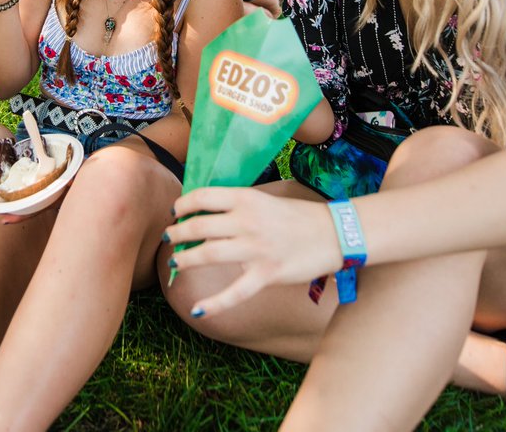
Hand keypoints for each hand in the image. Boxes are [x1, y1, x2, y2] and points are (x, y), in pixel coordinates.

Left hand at [164, 187, 340, 316]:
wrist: (336, 233)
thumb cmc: (299, 217)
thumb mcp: (266, 201)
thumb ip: (239, 206)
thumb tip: (206, 213)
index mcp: (247, 199)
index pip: (203, 197)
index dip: (183, 204)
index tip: (176, 212)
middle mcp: (248, 222)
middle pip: (199, 226)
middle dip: (178, 232)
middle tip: (169, 237)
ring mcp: (257, 249)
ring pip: (209, 254)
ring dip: (186, 259)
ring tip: (175, 261)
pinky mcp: (267, 274)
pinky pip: (235, 293)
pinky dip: (214, 303)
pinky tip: (197, 309)